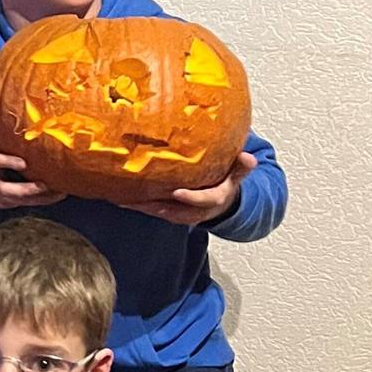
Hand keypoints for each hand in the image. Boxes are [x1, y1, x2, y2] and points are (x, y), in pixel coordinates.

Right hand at [0, 101, 65, 208]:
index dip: (7, 162)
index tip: (23, 163)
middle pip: (9, 189)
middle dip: (28, 189)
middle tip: (46, 184)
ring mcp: (0, 196)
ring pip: (22, 200)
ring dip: (42, 197)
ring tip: (62, 191)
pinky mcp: (8, 204)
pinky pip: (28, 204)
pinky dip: (43, 201)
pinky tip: (59, 195)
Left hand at [120, 151, 255, 225]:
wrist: (222, 203)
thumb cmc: (226, 183)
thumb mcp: (236, 175)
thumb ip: (241, 167)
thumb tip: (249, 157)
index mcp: (215, 199)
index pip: (204, 200)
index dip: (191, 198)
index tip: (177, 192)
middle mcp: (198, 210)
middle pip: (177, 210)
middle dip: (158, 205)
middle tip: (139, 199)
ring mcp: (184, 214)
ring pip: (162, 212)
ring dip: (144, 207)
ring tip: (125, 200)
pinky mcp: (171, 213)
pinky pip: (155, 211)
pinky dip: (140, 206)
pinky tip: (122, 200)